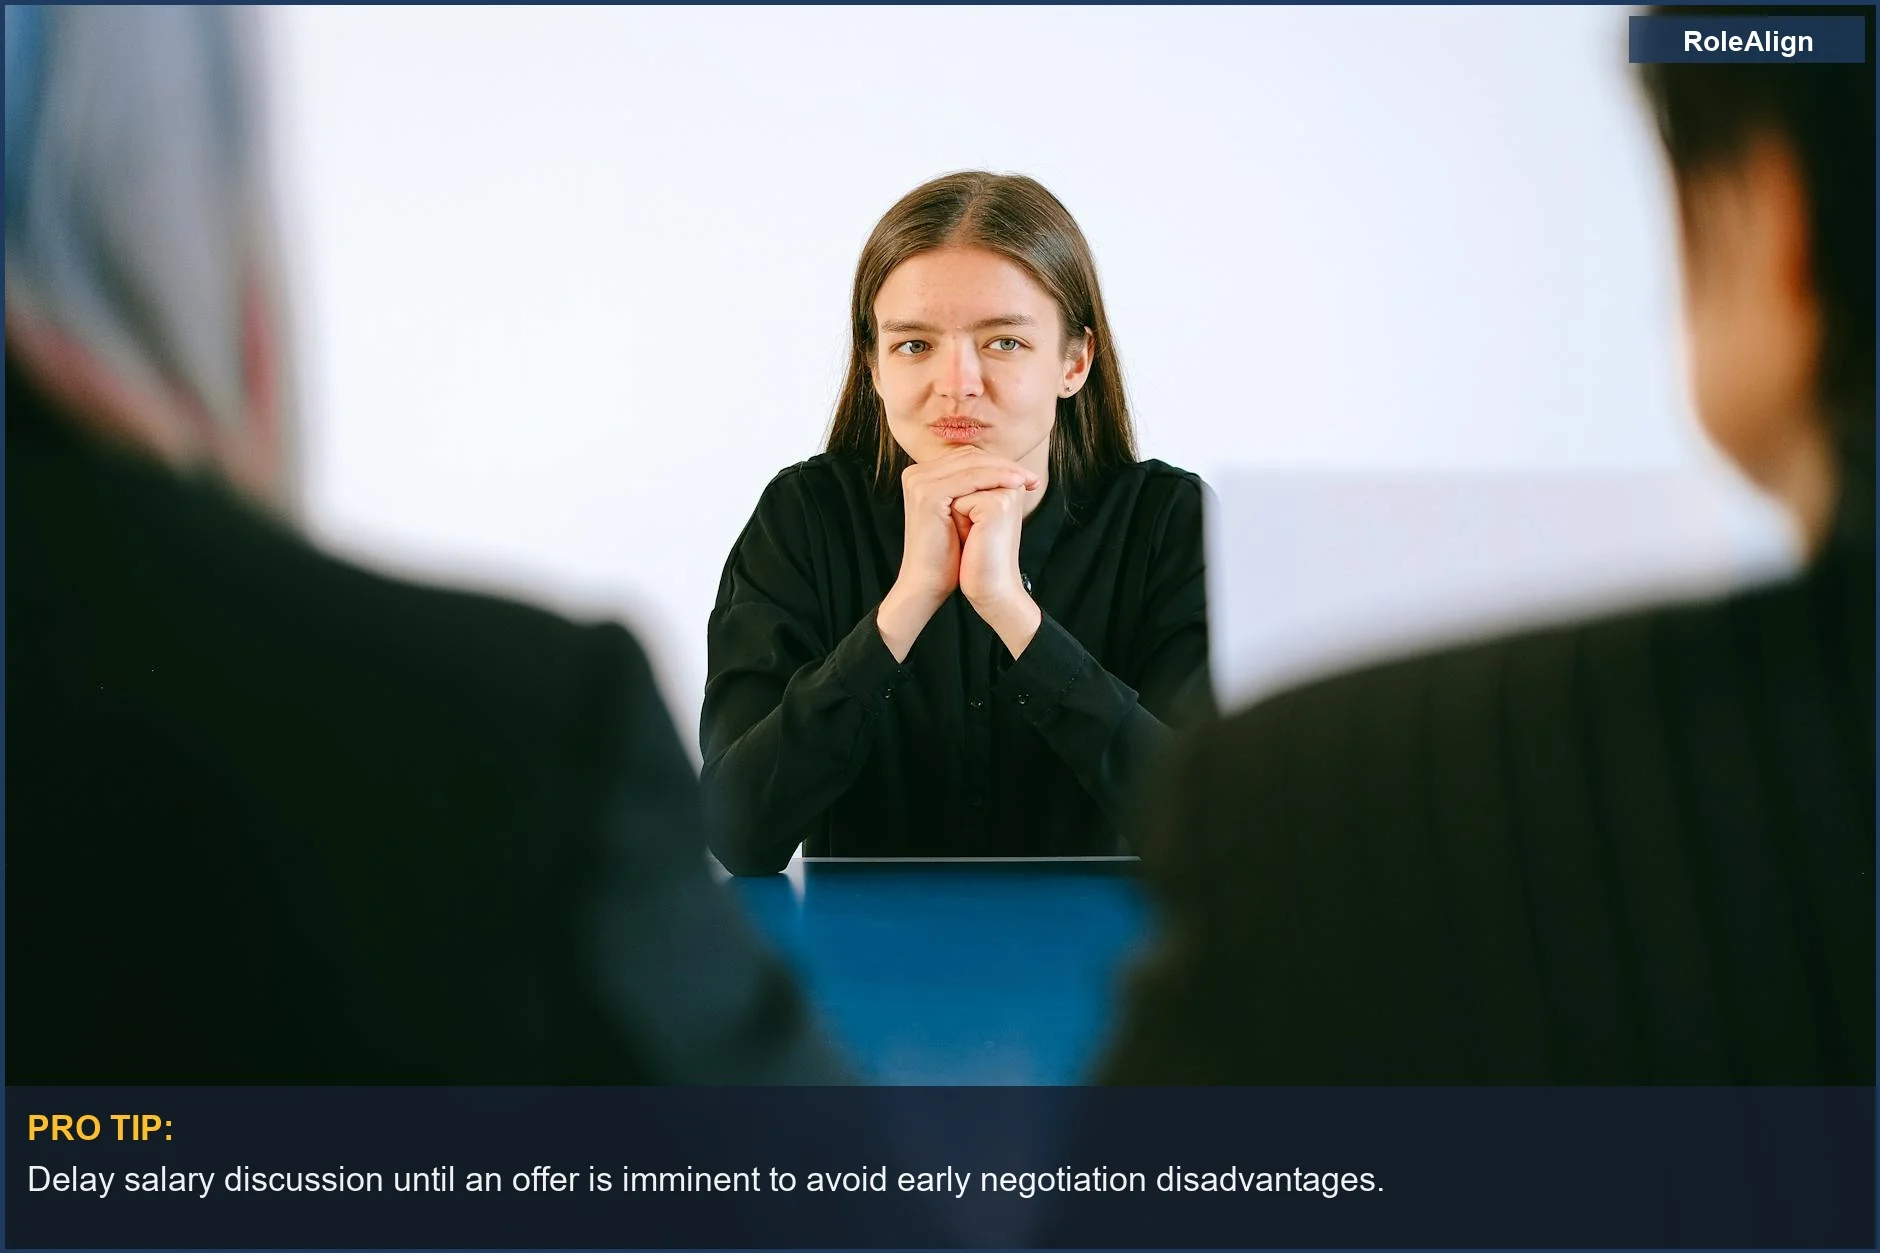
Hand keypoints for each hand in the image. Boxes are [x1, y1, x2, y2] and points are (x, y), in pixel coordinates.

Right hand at [877, 447, 1037, 660]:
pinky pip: (970, 478)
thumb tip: (1005, 469)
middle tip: (1032, 476)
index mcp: (922, 475)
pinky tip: (1015, 484)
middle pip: (969, 456)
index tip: (1026, 476)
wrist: (927, 582)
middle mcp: (915, 473)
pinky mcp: (927, 493)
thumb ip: (974, 489)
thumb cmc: (947, 554)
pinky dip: (996, 478)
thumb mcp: (962, 514)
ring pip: (971, 464)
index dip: (998, 463)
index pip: (966, 457)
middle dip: (1004, 464)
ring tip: (1028, 480)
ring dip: (1004, 469)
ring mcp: (919, 482)